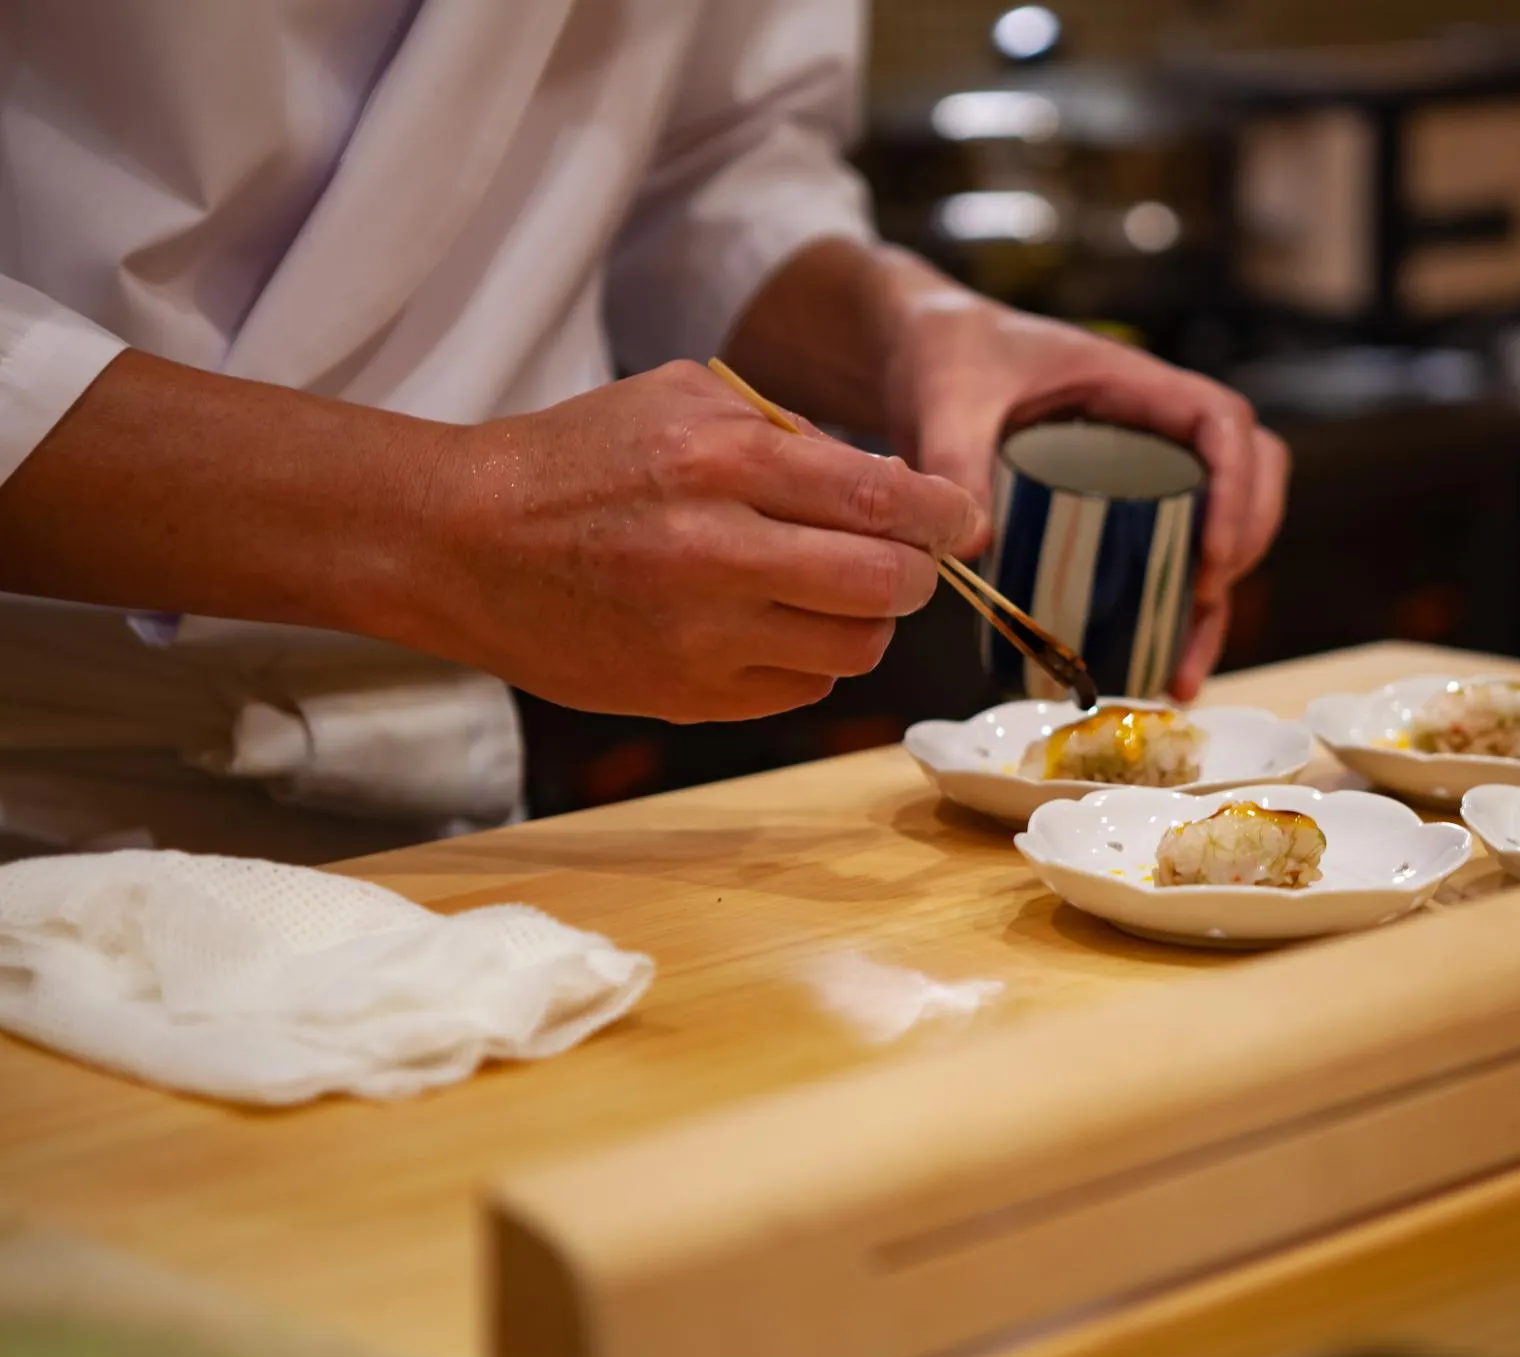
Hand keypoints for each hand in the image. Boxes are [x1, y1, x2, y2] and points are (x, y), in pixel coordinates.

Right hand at [409, 361, 982, 722]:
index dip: (945, 513)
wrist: (462, 542)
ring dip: (866, 620)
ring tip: (830, 590)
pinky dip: (810, 658)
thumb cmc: (579, 460)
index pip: (885, 498)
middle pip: (887, 586)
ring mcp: (700, 637)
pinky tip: (773, 624)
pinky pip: (801, 689)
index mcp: (722, 462)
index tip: (960, 517)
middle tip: (904, 560)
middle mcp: (717, 554)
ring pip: (855, 648)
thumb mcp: (683, 399)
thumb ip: (791, 434)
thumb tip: (893, 481)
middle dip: (916, 573)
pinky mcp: (684, 697)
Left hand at [876, 263, 1288, 700]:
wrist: (917, 356)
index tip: (1212, 554)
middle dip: (1242, 548)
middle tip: (1202, 607)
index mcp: (1131, 383)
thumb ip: (955, 457)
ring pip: (1215, 529)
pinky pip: (1165, 558)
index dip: (1238, 486)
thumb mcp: (947, 401)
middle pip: (1248, 476)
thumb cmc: (946, 355)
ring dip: (1213, 603)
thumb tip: (977, 544)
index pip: (1221, 422)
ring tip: (1182, 676)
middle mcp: (1151, 427)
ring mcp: (1139, 470)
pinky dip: (1171, 614)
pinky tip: (1154, 670)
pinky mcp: (1114, 510)